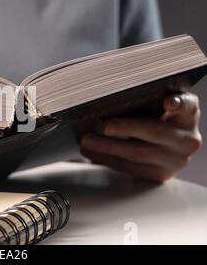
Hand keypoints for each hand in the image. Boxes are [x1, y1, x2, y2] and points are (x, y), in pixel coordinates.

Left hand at [80, 93, 201, 182]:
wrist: (167, 147)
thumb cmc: (156, 119)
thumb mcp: (157, 106)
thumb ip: (146, 101)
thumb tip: (111, 99)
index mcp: (187, 116)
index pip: (187, 106)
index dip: (178, 104)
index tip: (168, 102)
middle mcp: (187, 139)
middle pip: (155, 132)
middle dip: (126, 128)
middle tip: (104, 126)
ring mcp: (175, 160)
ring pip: (138, 155)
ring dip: (108, 148)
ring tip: (88, 141)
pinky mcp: (160, 175)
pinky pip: (130, 169)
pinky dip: (108, 160)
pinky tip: (93, 154)